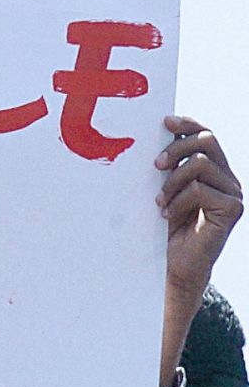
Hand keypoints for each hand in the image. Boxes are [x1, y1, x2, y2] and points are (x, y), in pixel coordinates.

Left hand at [156, 115, 240, 298]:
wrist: (174, 264)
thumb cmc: (165, 227)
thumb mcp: (164, 190)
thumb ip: (167, 167)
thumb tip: (152, 136)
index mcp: (213, 170)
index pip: (206, 135)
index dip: (188, 124)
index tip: (164, 121)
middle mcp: (227, 178)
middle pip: (207, 141)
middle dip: (176, 147)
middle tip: (155, 165)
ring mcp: (233, 193)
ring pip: (200, 164)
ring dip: (172, 180)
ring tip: (160, 201)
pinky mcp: (232, 210)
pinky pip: (200, 189)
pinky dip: (178, 200)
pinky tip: (168, 214)